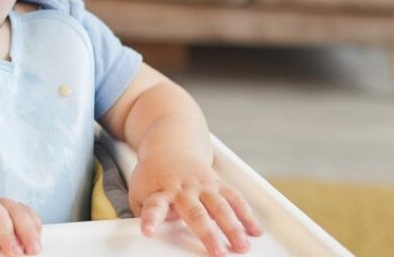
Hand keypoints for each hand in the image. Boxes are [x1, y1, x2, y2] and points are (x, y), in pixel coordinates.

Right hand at [0, 196, 42, 255]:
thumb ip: (2, 242)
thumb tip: (19, 254)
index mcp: (2, 208)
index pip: (23, 212)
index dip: (33, 227)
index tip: (38, 246)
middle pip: (13, 210)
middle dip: (26, 230)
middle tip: (32, 251)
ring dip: (7, 232)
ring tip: (14, 252)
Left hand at [128, 149, 262, 256]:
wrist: (170, 147)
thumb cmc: (153, 176)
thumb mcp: (139, 191)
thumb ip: (145, 213)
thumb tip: (157, 232)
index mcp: (160, 191)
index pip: (153, 207)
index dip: (151, 220)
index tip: (148, 232)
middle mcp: (183, 188)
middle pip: (196, 213)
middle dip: (208, 234)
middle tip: (217, 253)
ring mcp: (203, 185)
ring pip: (220, 206)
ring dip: (233, 227)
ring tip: (242, 246)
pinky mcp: (217, 183)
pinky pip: (235, 198)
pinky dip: (246, 214)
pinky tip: (255, 230)